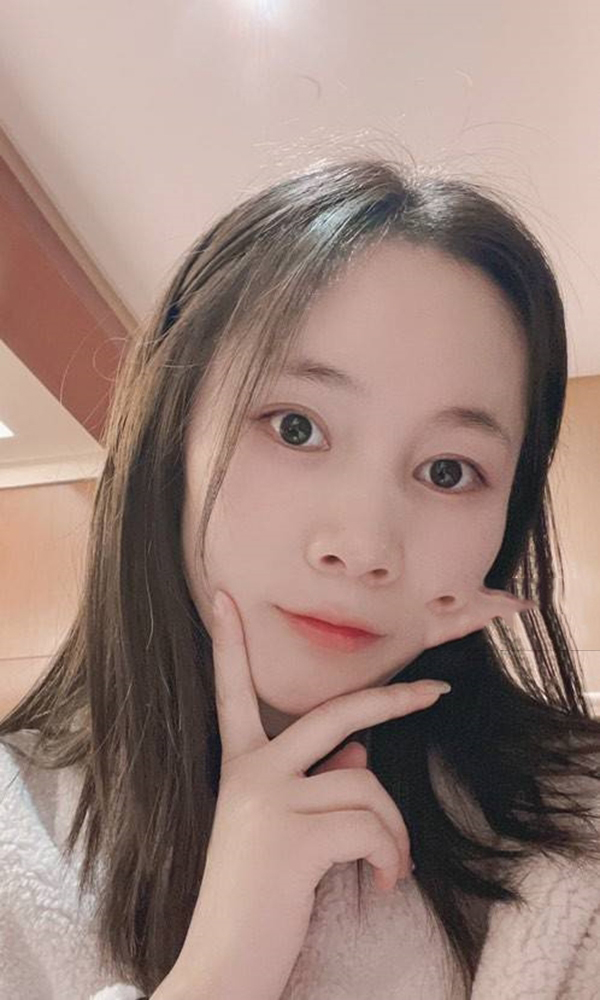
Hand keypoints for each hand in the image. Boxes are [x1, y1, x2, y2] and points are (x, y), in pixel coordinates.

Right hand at [168, 590, 450, 999]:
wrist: (222, 968)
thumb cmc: (256, 899)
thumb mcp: (280, 831)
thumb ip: (316, 782)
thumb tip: (360, 751)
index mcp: (239, 768)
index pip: (231, 693)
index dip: (229, 644)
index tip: (224, 598)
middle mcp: (249, 773)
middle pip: (334, 714)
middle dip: (393, 700)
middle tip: (435, 691)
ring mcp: (268, 801)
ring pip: (366, 783)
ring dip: (394, 830)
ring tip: (389, 865)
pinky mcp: (293, 836)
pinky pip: (371, 826)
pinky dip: (390, 856)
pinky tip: (381, 883)